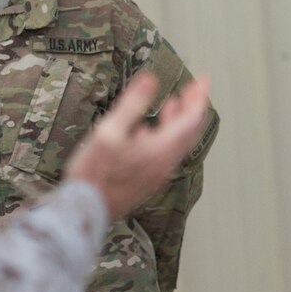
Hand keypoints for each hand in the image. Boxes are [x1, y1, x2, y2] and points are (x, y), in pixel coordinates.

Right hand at [65, 72, 210, 220]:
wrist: (86, 211)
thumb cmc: (95, 174)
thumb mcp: (109, 132)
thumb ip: (132, 105)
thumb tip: (150, 80)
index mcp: (161, 150)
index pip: (192, 119)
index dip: (199, 97)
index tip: (203, 80)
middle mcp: (165, 163)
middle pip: (188, 131)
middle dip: (192, 107)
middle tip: (192, 89)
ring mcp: (157, 174)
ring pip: (176, 143)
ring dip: (177, 121)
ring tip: (172, 103)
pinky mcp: (147, 181)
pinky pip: (164, 154)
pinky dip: (163, 136)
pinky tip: (146, 131)